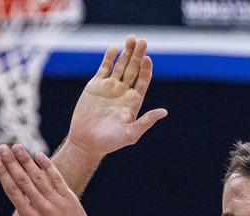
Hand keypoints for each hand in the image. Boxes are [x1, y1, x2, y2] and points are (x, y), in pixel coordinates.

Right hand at [0, 144, 96, 215]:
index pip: (12, 190)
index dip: (3, 174)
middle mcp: (41, 207)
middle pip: (22, 180)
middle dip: (11, 162)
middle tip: (2, 147)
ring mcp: (56, 202)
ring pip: (38, 176)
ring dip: (26, 160)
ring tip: (17, 146)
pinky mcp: (69, 199)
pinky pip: (57, 179)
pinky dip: (48, 167)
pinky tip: (39, 155)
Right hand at [65, 35, 167, 159]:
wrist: (86, 142)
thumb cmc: (109, 142)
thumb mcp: (130, 134)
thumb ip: (146, 122)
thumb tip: (164, 112)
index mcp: (134, 101)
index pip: (143, 80)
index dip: (146, 69)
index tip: (147, 59)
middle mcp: (124, 91)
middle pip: (134, 69)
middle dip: (138, 55)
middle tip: (142, 41)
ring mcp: (110, 87)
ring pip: (120, 65)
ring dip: (126, 52)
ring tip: (131, 38)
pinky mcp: (96, 85)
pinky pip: (105, 67)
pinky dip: (109, 57)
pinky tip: (115, 47)